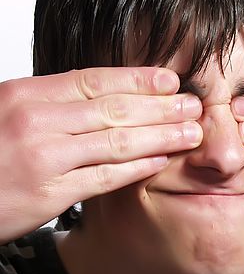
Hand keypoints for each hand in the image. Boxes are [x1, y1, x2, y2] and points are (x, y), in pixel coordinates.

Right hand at [0, 67, 201, 243]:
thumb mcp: (8, 112)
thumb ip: (52, 105)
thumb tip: (103, 99)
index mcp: (25, 94)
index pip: (94, 80)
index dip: (137, 79)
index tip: (170, 80)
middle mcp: (36, 122)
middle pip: (113, 109)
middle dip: (160, 106)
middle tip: (195, 105)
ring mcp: (44, 158)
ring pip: (116, 141)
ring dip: (160, 136)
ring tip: (191, 132)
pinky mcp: (48, 194)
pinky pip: (104, 177)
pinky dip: (137, 168)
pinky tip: (161, 161)